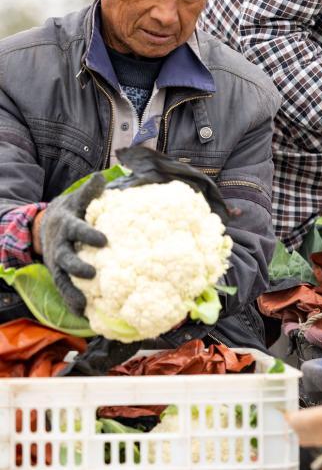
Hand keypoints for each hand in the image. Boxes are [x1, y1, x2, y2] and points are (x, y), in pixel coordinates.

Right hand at [37, 173, 107, 314]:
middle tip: (92, 273)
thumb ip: (90, 192)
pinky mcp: (59, 274)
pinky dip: (71, 302)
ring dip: (71, 292)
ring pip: (61, 279)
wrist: (47, 223)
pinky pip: (63, 289)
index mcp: (67, 225)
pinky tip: (84, 314)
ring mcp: (57, 262)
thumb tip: (102, 177)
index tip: (104, 240)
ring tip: (83, 304)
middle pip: (66, 258)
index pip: (77, 230)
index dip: (88, 235)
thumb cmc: (72, 210)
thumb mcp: (78, 199)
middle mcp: (60, 246)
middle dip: (77, 266)